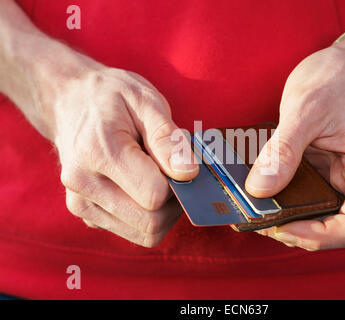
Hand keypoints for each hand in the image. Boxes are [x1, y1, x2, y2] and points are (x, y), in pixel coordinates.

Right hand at [49, 65, 197, 246]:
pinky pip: (133, 231)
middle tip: (174, 171)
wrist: (69, 102)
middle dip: (174, 201)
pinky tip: (142, 184)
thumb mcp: (145, 101)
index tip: (178, 160)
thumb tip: (188, 174)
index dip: (177, 182)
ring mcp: (82, 204)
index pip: (154, 195)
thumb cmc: (111, 98)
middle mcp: (83, 185)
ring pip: (145, 233)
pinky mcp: (87, 215)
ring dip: (164, 211)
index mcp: (98, 153)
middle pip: (151, 222)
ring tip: (158, 176)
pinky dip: (148, 213)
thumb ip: (168, 139)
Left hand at [246, 32, 344, 250]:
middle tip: (256, 220)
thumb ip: (283, 150)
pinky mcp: (328, 175)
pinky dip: (286, 202)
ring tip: (253, 210)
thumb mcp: (305, 108)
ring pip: (320, 218)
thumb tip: (259, 189)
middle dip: (296, 230)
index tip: (283, 226)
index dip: (321, 236)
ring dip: (288, 219)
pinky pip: (309, 198)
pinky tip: (261, 195)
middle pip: (336, 229)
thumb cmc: (335, 80)